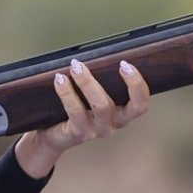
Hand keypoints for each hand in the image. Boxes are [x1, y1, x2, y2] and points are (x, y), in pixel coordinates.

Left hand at [14, 59, 149, 178]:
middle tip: (117, 63)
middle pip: (130, 107)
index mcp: (121, 113)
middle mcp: (112, 123)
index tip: (127, 64)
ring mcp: (97, 130)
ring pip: (101, 106)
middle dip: (129, 82)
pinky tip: (60, 80)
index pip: (141, 103)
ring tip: (76, 66)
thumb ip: (99, 80)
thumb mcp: (91, 94)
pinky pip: (76, 111)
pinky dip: (67, 92)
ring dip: (89, 82)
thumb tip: (96, 56)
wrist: (51, 136)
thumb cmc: (74, 110)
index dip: (138, 85)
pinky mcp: (78, 133)